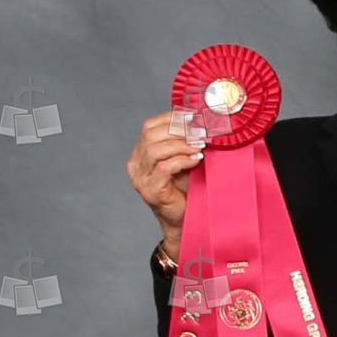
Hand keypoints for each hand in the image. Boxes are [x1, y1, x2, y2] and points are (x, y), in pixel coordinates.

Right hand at [124, 107, 206, 248]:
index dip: (171, 117)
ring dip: (181, 144)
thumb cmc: (186, 190)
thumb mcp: (184, 160)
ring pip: (155, 150)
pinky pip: (164, 168)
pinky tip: (196, 159)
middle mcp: (136, 164)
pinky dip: (182, 160)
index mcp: (140, 153)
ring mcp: (140, 178)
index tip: (193, 115)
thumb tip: (201, 119)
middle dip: (179, 129)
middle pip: (151, 134)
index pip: (150, 126)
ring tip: (200, 146)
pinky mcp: (151, 190)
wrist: (185, 220)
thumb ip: (185, 141)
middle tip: (201, 131)